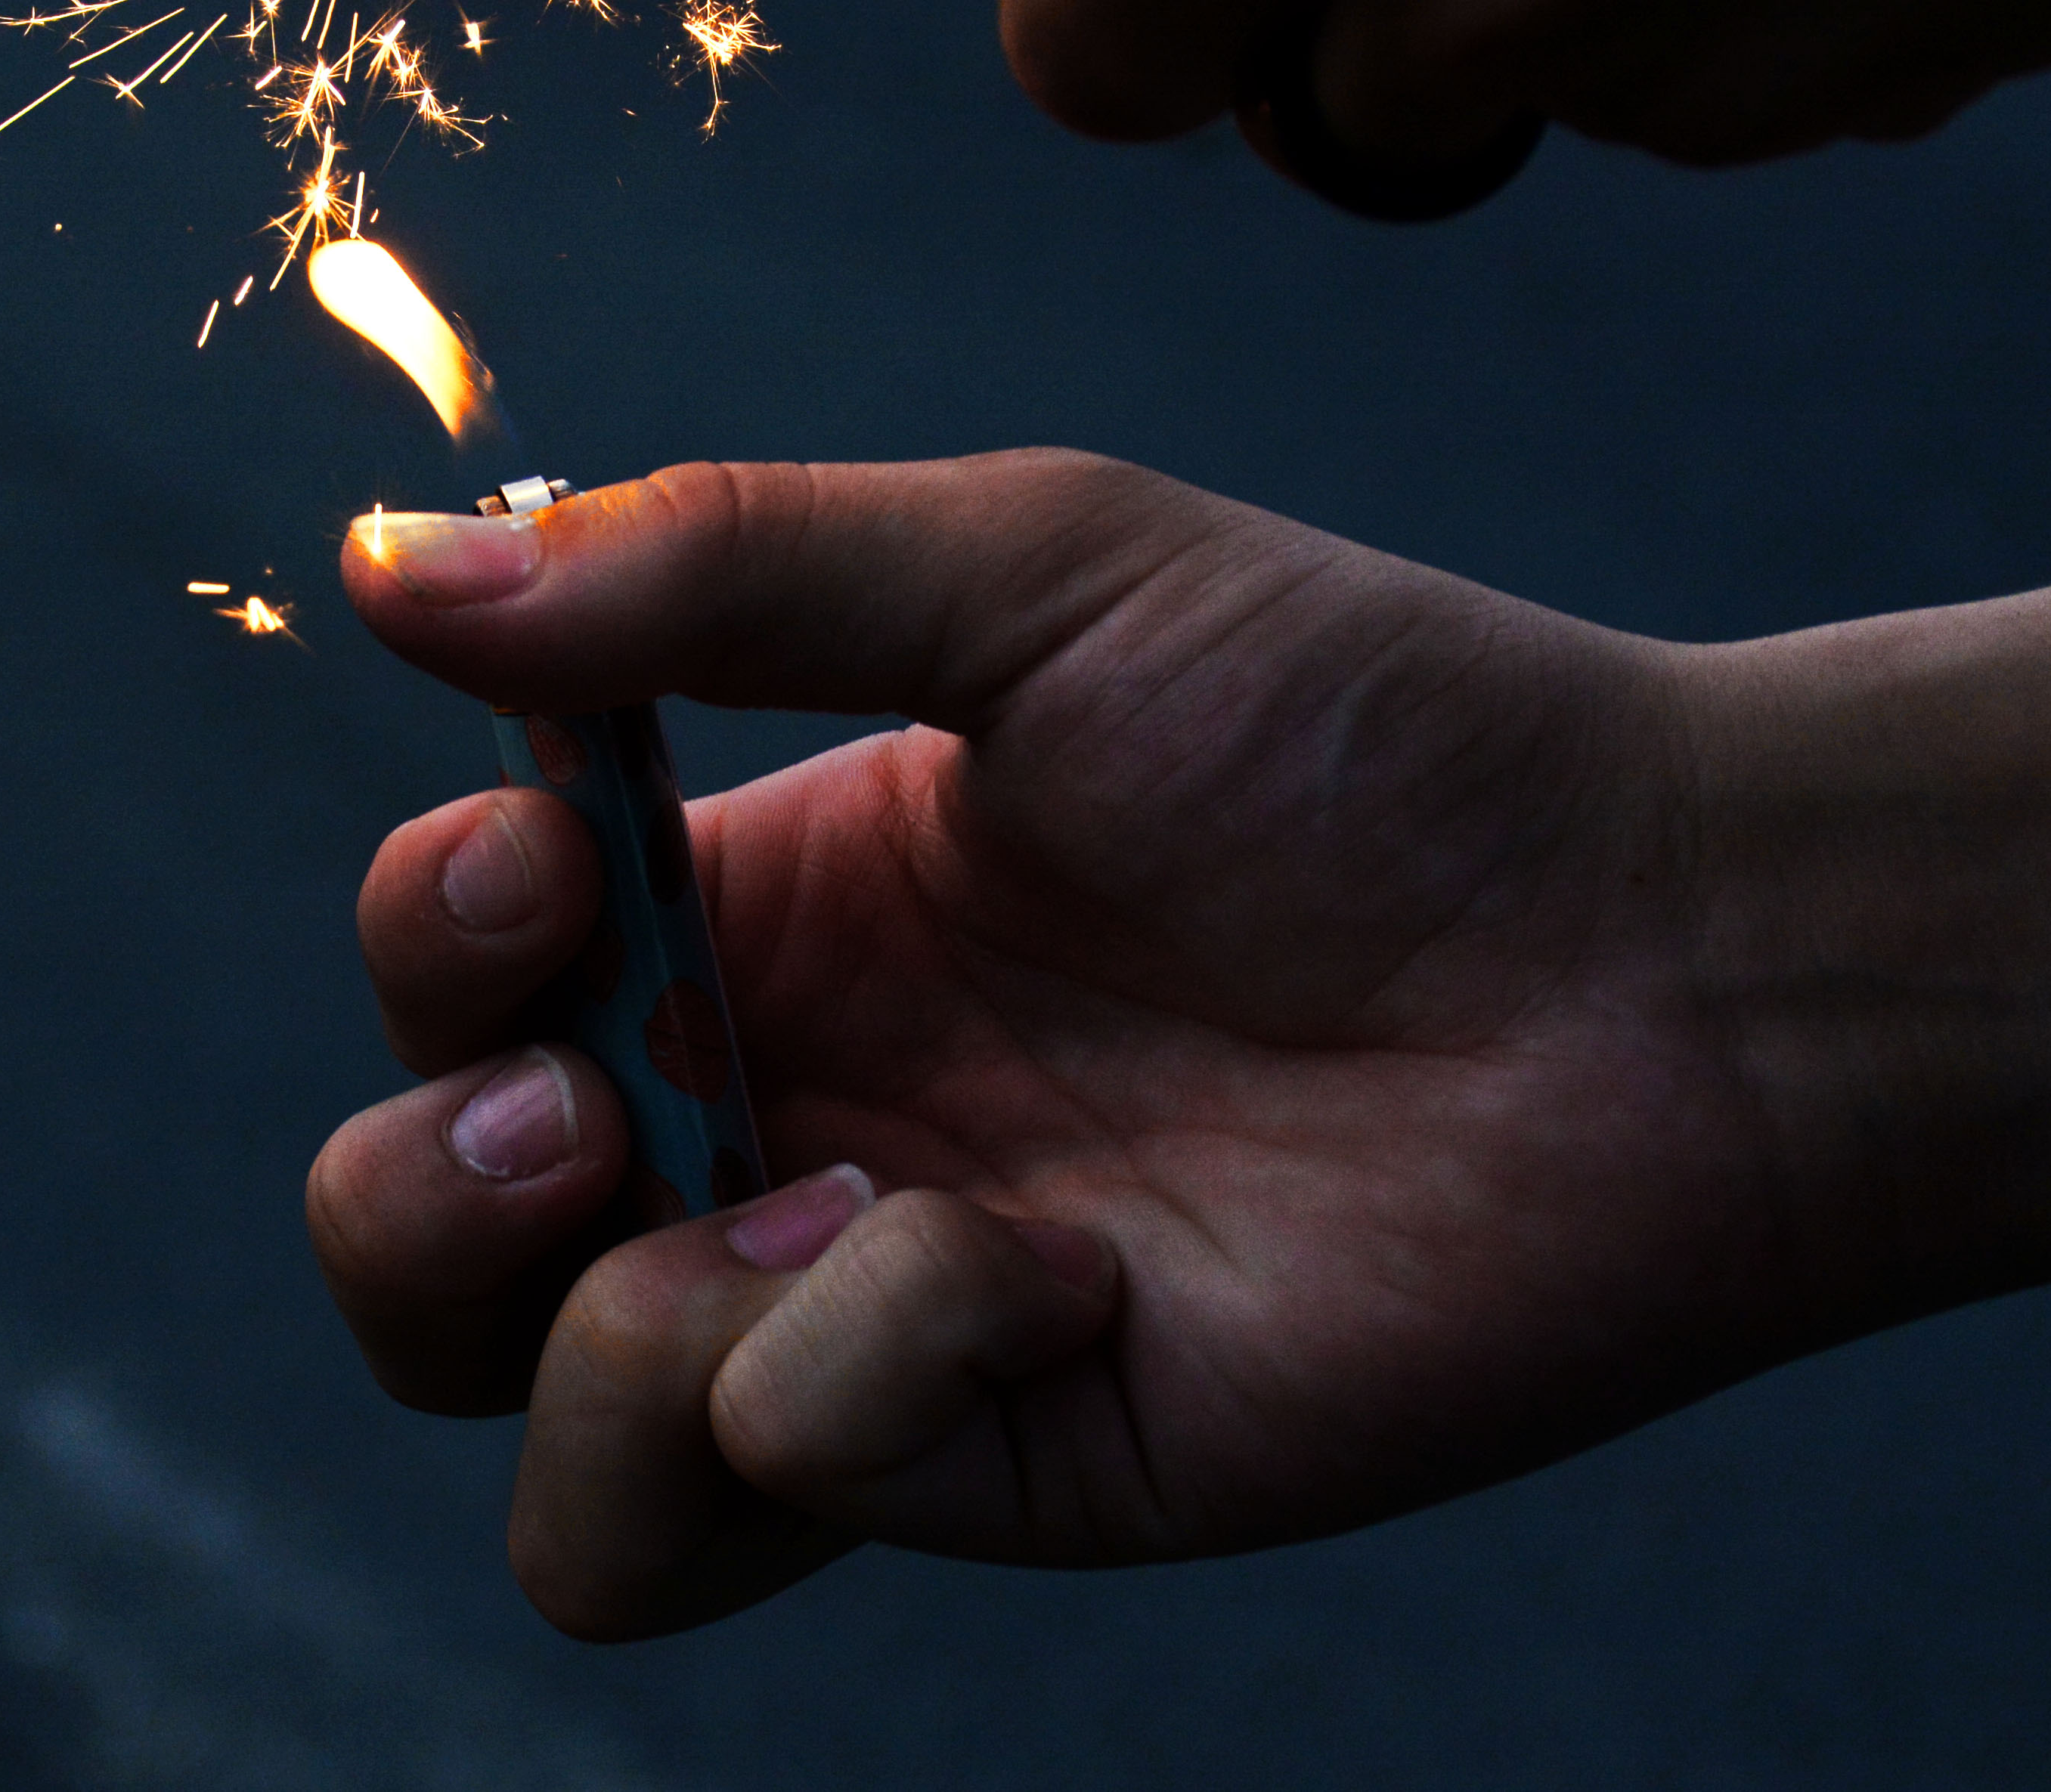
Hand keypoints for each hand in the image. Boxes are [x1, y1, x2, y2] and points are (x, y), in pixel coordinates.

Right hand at [307, 402, 2050, 1637]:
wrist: (1661, 952)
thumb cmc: (1377, 728)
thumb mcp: (1038, 569)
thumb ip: (714, 568)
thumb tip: (389, 569)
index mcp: (776, 907)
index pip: (458, 973)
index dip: (434, 931)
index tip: (548, 847)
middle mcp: (793, 1119)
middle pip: (427, 1249)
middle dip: (413, 1186)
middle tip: (571, 1090)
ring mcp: (886, 1312)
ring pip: (548, 1453)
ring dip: (582, 1335)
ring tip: (778, 1198)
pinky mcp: (1004, 1456)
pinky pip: (775, 1482)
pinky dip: (858, 1367)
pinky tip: (1048, 1264)